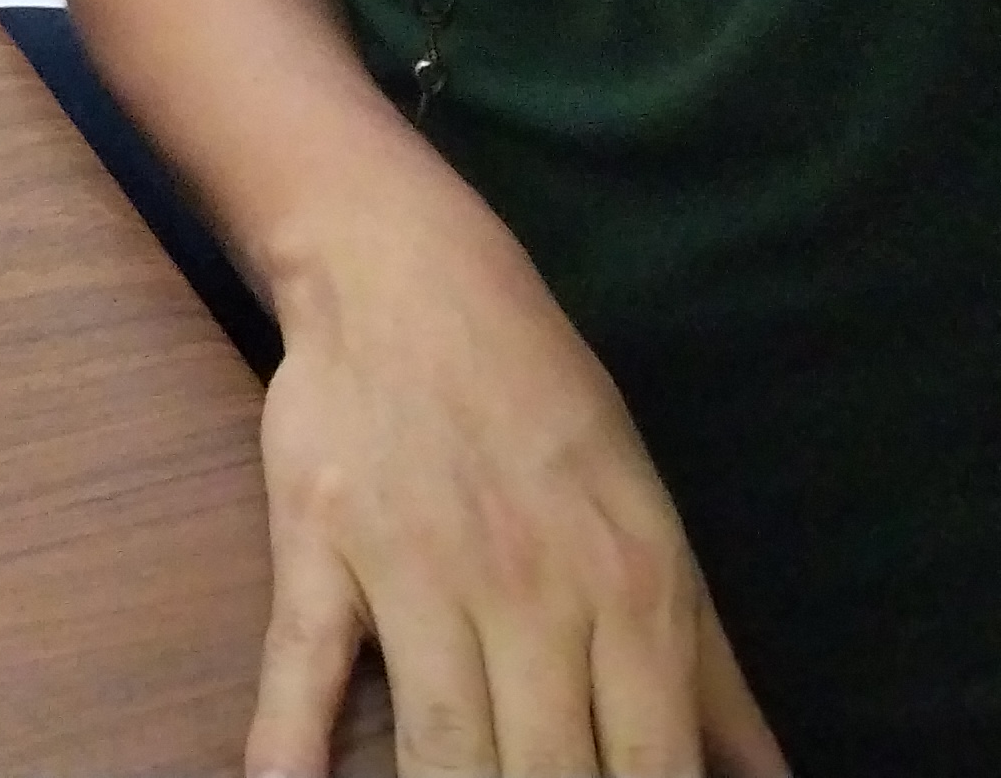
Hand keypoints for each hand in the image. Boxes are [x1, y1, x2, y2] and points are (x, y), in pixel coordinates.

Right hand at [247, 211, 787, 777]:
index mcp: (636, 591)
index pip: (655, 771)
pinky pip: (303, 667)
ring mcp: (419, 570)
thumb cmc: (544, 403)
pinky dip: (289, 748)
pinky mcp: (319, 547)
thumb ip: (712, 675)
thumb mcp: (653, 525)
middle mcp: (535, 590)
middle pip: (550, 776)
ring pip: (444, 746)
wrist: (407, 273)